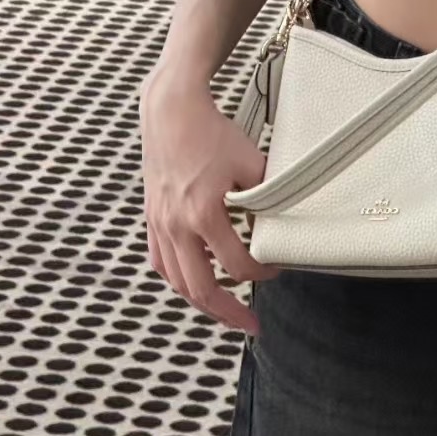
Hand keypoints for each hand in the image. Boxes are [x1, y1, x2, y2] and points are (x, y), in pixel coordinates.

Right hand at [140, 69, 278, 333]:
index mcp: (204, 214)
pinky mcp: (152, 217)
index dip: (260, 273)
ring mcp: (161, 224)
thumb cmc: (210, 132)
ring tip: (224, 311)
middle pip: (201, 288)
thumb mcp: (249, 160)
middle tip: (250, 324)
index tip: (275, 268)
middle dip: (229, 312)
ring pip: (178, 281)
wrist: (172, 111)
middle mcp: (178, 225)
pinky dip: (177, 278)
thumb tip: (284, 218)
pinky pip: (160, 261)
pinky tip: (191, 281)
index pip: (236, 264)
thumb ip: (266, 194)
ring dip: (202, 301)